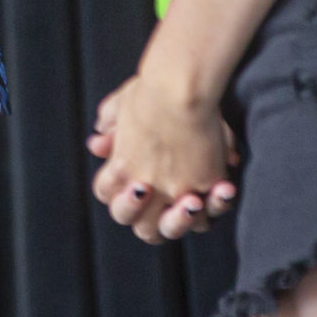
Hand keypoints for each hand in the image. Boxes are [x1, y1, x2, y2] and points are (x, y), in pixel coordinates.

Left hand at [88, 71, 240, 242]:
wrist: (178, 87)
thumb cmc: (150, 90)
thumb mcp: (119, 106)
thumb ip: (109, 128)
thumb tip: (96, 143)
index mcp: (120, 168)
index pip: (107, 195)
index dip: (119, 190)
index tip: (136, 179)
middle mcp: (144, 186)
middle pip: (142, 227)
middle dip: (150, 221)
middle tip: (163, 201)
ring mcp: (174, 190)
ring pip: (174, 229)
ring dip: (182, 221)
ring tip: (190, 201)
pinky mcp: (204, 184)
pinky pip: (209, 214)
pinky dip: (214, 207)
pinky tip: (220, 190)